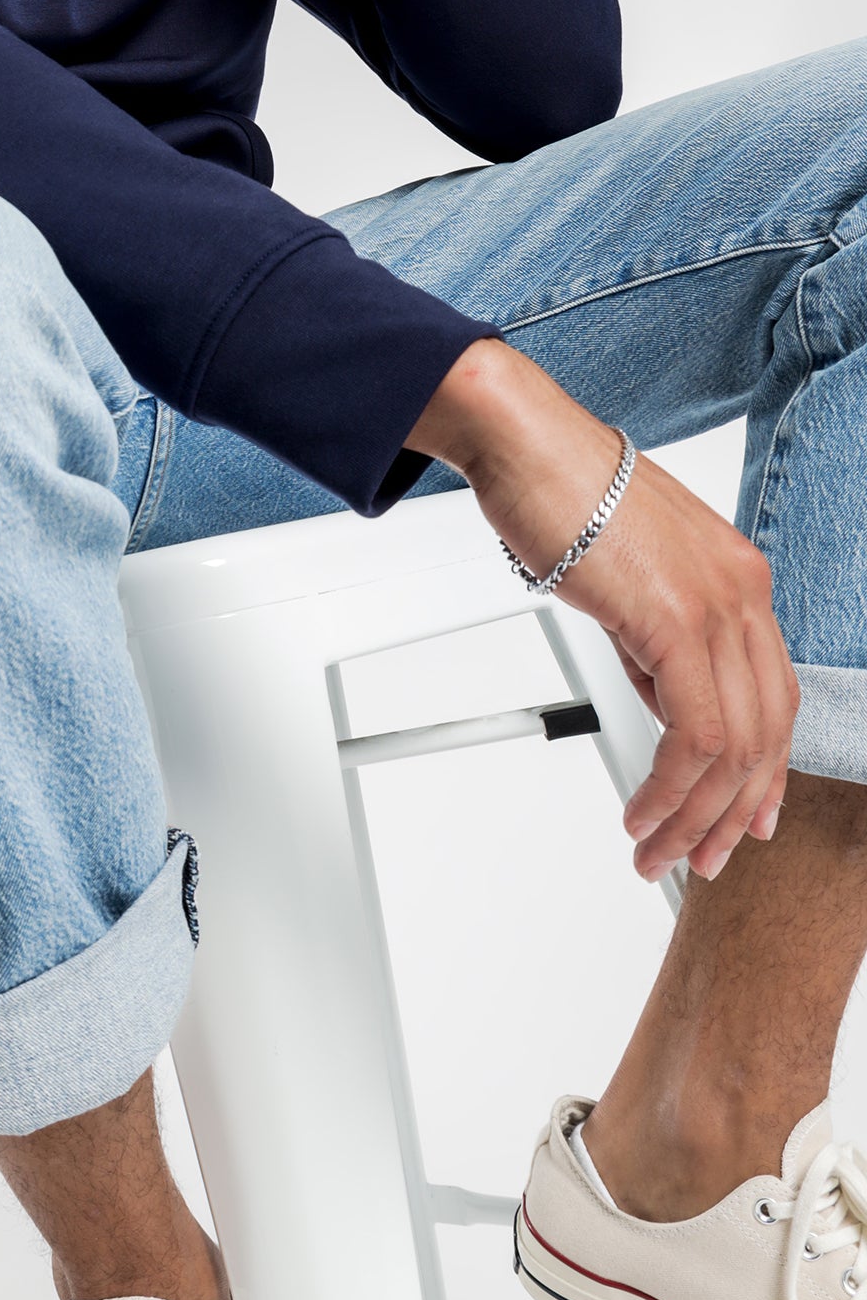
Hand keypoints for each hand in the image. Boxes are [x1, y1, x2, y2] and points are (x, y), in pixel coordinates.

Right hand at [408, 338, 798, 885]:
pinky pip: (695, 733)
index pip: (774, 696)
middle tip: (697, 857)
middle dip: (730, 811)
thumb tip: (663, 694)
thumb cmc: (558, 490)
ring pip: (736, 744)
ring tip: (655, 849)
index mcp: (739, 578)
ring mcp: (719, 603)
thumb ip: (657, 639)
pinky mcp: (679, 619)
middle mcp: (744, 590)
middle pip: (766, 731)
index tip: (740, 818)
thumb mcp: (628, 578)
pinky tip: (643, 810)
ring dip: (694, 814)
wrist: (525, 442)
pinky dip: (670, 787)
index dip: (763, 770)